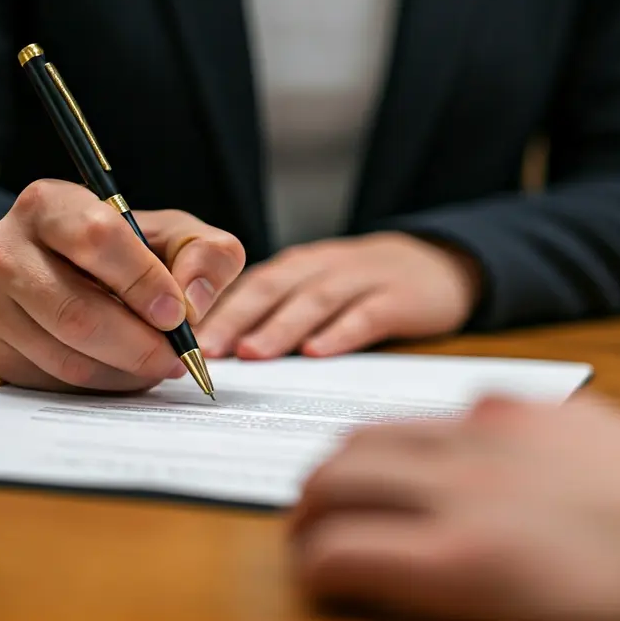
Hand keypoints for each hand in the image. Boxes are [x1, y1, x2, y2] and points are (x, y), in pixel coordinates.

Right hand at [0, 179, 244, 391]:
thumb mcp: (179, 237)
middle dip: (140, 344)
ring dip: (126, 370)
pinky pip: (55, 381)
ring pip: (67, 356)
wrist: (72, 271)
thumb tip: (192, 302)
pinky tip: (126, 368)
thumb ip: (207, 256)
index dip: (143, 282)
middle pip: (76, 312)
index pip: (97, 239)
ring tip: (159, 362)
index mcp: (50, 204)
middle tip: (178, 356)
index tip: (176, 314)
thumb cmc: (132, 251)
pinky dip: (104, 384)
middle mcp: (4, 249)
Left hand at [196, 232, 480, 358]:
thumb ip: (277, 313)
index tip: (178, 339)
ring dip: (280, 326)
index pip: (246, 285)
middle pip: (272, 289)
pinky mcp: (399, 298)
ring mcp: (362, 280)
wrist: (441, 264)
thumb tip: (221, 356)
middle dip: (234, 317)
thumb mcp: (319, 289)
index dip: (212, 310)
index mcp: (297, 268)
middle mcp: (323, 267)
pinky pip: (366, 314)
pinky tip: (319, 353)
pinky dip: (341, 332)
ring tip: (252, 353)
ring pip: (314, 300)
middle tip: (203, 349)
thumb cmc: (366, 286)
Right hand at [292, 397, 619, 620]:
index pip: (331, 548)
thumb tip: (388, 581)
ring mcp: (504, 429)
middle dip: (309, 503)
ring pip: (385, 426)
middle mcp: (466, 480)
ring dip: (357, 459)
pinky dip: (426, 435)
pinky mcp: (544, 405)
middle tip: (314, 528)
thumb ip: (438, 603)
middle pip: (337, 471)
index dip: (308, 564)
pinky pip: (454, 408)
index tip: (315, 575)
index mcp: (458, 558)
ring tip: (363, 488)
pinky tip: (450, 461)